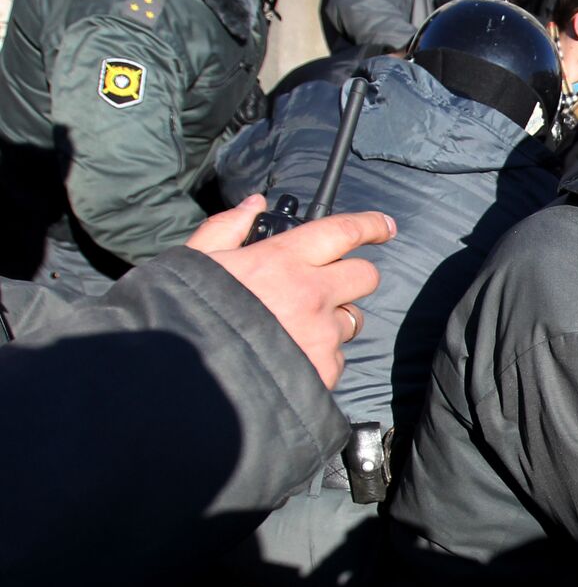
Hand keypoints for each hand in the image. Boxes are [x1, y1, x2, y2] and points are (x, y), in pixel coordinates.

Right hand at [186, 195, 395, 387]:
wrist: (185, 382)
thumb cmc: (184, 317)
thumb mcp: (196, 262)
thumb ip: (227, 229)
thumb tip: (254, 205)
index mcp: (283, 259)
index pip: (343, 231)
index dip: (370, 225)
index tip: (385, 227)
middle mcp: (312, 293)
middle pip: (365, 275)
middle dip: (352, 278)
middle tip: (327, 287)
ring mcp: (322, 334)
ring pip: (352, 320)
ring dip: (334, 321)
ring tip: (295, 331)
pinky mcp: (324, 370)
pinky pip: (336, 359)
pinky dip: (319, 359)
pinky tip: (289, 361)